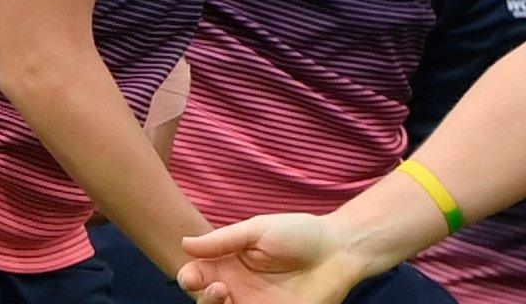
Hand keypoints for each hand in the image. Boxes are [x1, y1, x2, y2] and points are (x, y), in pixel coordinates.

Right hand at [176, 214, 367, 303]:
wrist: (340, 251)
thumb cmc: (301, 234)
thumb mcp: (259, 229)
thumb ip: (224, 239)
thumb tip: (185, 242)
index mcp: (228, 265)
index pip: (195, 277)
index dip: (189, 279)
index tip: (194, 276)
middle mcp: (235, 289)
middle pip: (205, 302)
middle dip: (204, 299)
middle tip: (219, 288)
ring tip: (227, 296)